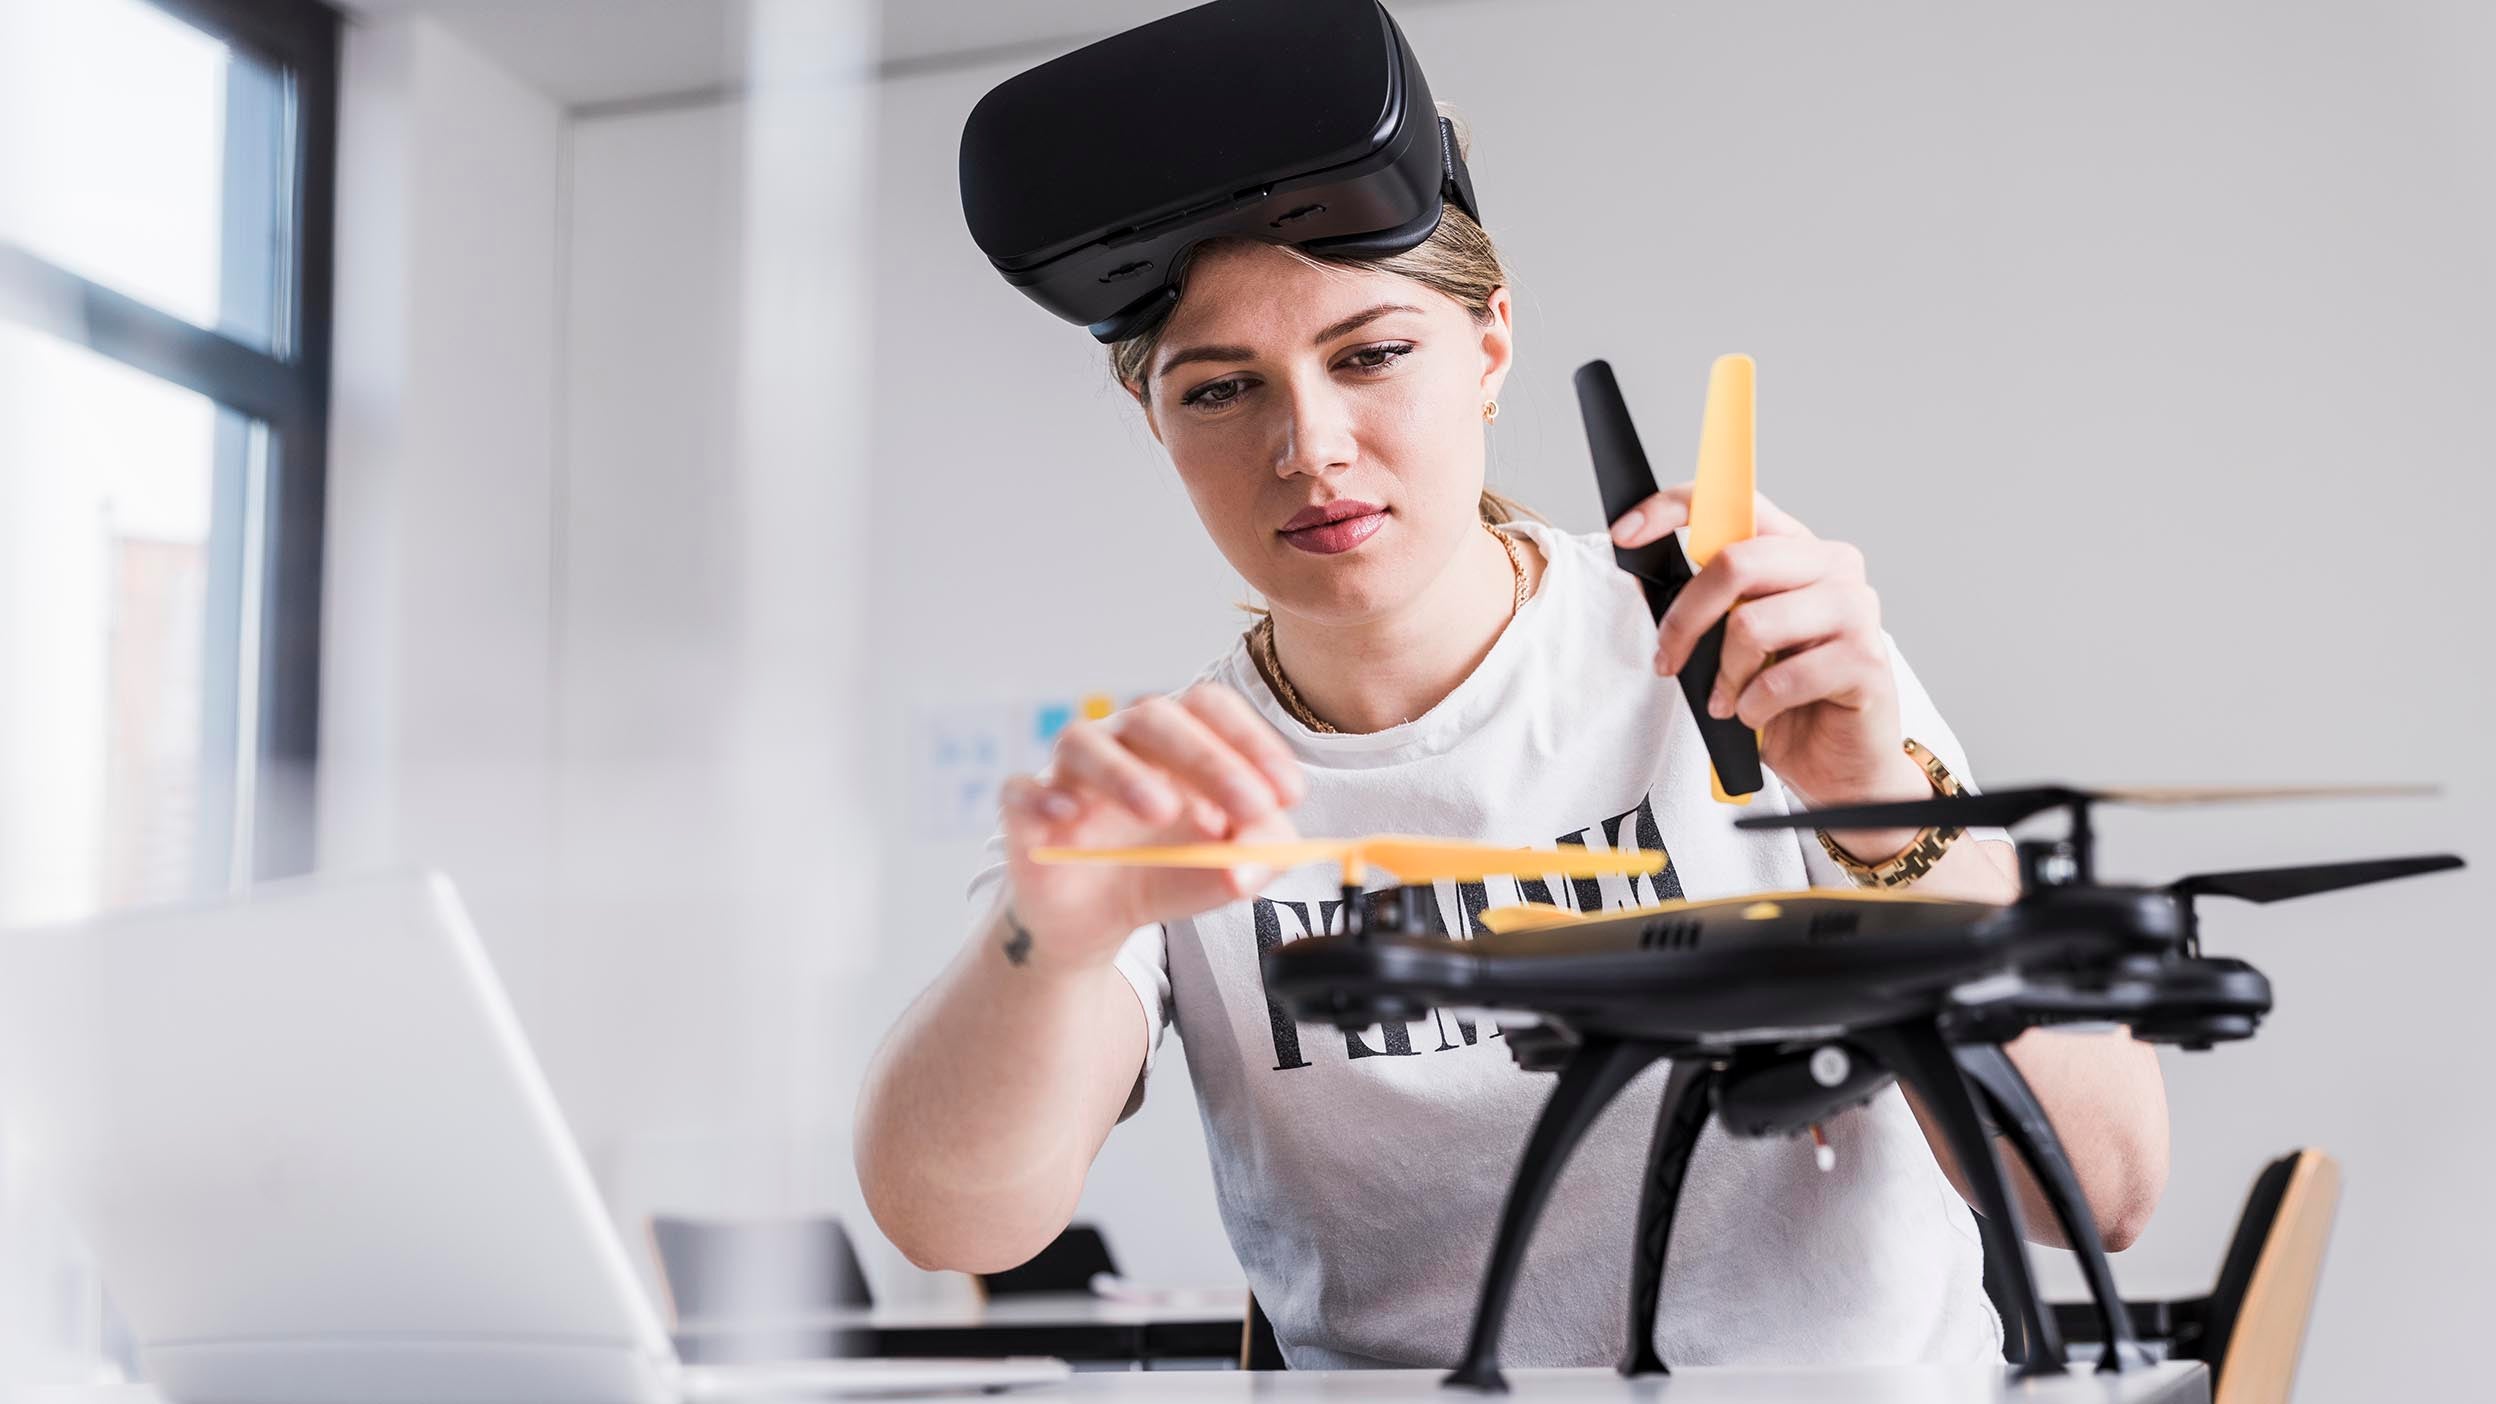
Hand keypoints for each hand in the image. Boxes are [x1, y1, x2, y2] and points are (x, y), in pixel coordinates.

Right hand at [998, 682, 1304, 967]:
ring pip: (1084, 742)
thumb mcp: (1227, 866)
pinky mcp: (1025, 812)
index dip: (1252, 741)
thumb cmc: (1167, 870)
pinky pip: (1020, 790)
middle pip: (1155, 717)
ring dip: (1126, 773)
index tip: (1289, 795)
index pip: (1210, 708)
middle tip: (1250, 808)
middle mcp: (1120, 742)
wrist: (1097, 920)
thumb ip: (1258, 856)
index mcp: (1175, 739)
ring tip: (1164, 811)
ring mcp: (1067, 773)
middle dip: (1209, 760)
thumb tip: (1251, 867)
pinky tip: (1069, 819)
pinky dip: (1042, 799)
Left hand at [1611, 484, 1930, 821]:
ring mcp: (1856, 609)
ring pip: (1753, 624)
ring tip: (1726, 700)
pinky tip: (1757, 715)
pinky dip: (1754, 706)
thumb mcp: (1732, 643)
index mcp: (1797, 548)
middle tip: (1669, 660)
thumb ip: (1706, 604)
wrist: (1840, 761)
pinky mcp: (1866, 660)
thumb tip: (1643, 575)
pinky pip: (1782, 678)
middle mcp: (1833, 566)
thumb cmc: (1786, 698)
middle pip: (1736, 563)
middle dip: (1685, 619)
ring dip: (1724, 675)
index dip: (1674, 510)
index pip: (1736, 504)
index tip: (1626, 534)